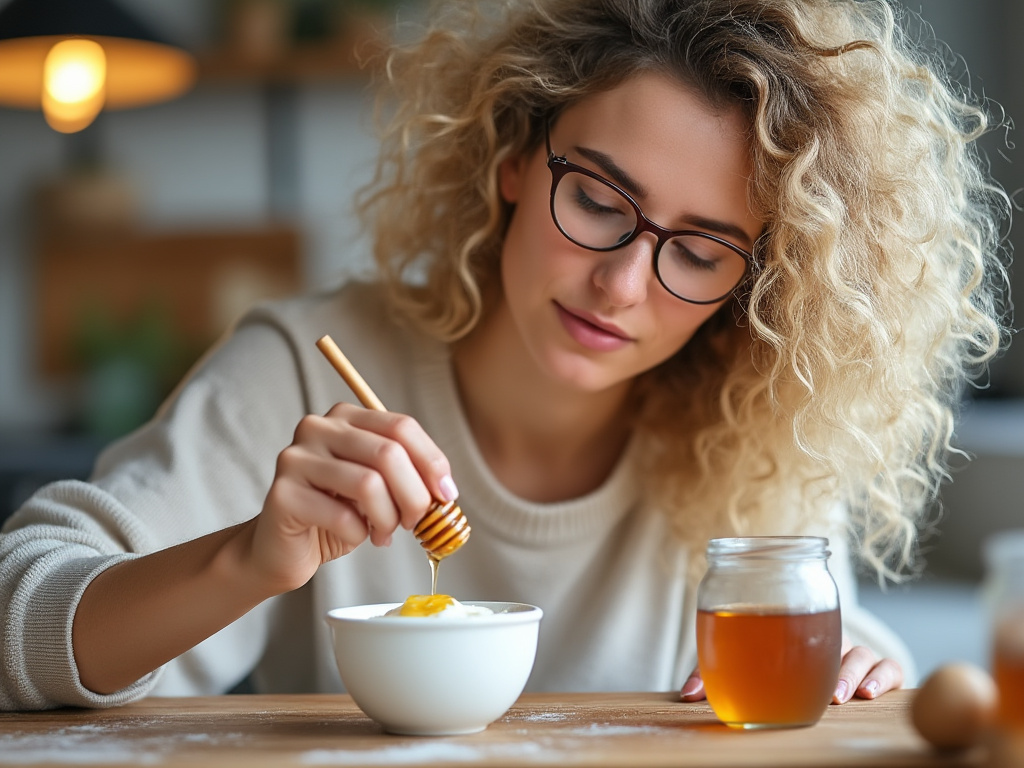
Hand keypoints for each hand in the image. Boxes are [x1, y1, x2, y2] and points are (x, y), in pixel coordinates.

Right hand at [245, 402, 457, 595]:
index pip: (402, 427)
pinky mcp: (283, 494)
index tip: (446, 494)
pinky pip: (342, 516)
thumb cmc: (336, 515)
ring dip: (388, 518)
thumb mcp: (379, 487)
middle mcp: (318, 428)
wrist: (282, 549)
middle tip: (416, 522)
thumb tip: (445, 490)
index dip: (432, 461)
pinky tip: (356, 536)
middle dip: (414, 495)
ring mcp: (296, 458)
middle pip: (388, 453)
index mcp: (345, 417)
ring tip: (384, 533)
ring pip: (368, 483)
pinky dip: (360, 534)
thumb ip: (407, 477)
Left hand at [678, 642, 903, 703]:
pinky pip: (892, 668)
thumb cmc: (766, 663)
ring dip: (859, 674)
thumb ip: (713, 674)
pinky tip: (873, 696)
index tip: (788, 638)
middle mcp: (824, 638)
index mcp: (792, 627)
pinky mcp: (875, 673)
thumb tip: (688, 696)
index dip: (795, 620)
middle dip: (836, 666)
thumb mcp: (739, 664)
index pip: (797, 613)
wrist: (805, 676)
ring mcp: (850, 654)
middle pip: (836, 639)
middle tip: (829, 693)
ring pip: (866, 654)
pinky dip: (886, 677)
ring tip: (843, 698)